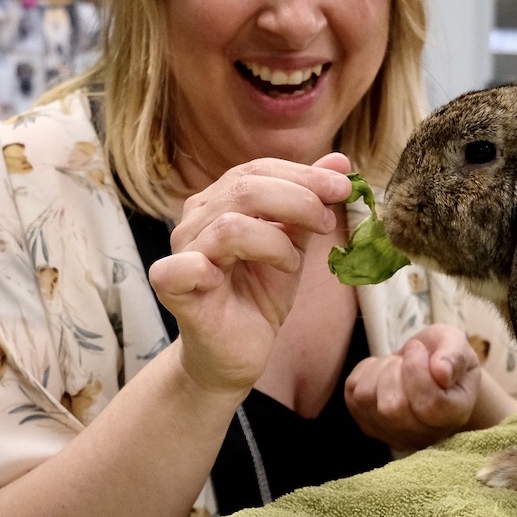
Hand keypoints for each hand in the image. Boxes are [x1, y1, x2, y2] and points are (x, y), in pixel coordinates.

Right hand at [148, 152, 353, 395]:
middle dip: (299, 200)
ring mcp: (181, 252)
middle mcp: (195, 220)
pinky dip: (219, 266)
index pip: (258, 170)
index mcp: (219, 202)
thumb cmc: (258, 295)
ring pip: (231, 225)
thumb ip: (309, 202)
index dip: (304, 175)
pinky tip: (245, 277)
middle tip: (327, 223)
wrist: (236, 354)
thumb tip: (340, 162)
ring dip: (275, 241)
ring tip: (292, 262)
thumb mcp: (293, 243)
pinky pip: (188, 265)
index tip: (344, 187)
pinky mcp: (172, 287)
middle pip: (246, 187)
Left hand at [344, 324, 481, 449]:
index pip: (429, 405)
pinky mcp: (367, 424)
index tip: (418, 348)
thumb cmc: (446, 359)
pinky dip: (366, 371)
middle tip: (408, 355)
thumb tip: (441, 372)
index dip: (417, 370)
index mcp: (452, 417)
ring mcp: (391, 434)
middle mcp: (422, 435)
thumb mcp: (458, 345)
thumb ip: (454, 356)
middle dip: (395, 368)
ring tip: (398, 365)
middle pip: (392, 407)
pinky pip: (353, 391)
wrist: (429, 374)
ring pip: (367, 397)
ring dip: (380, 368)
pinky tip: (385, 372)